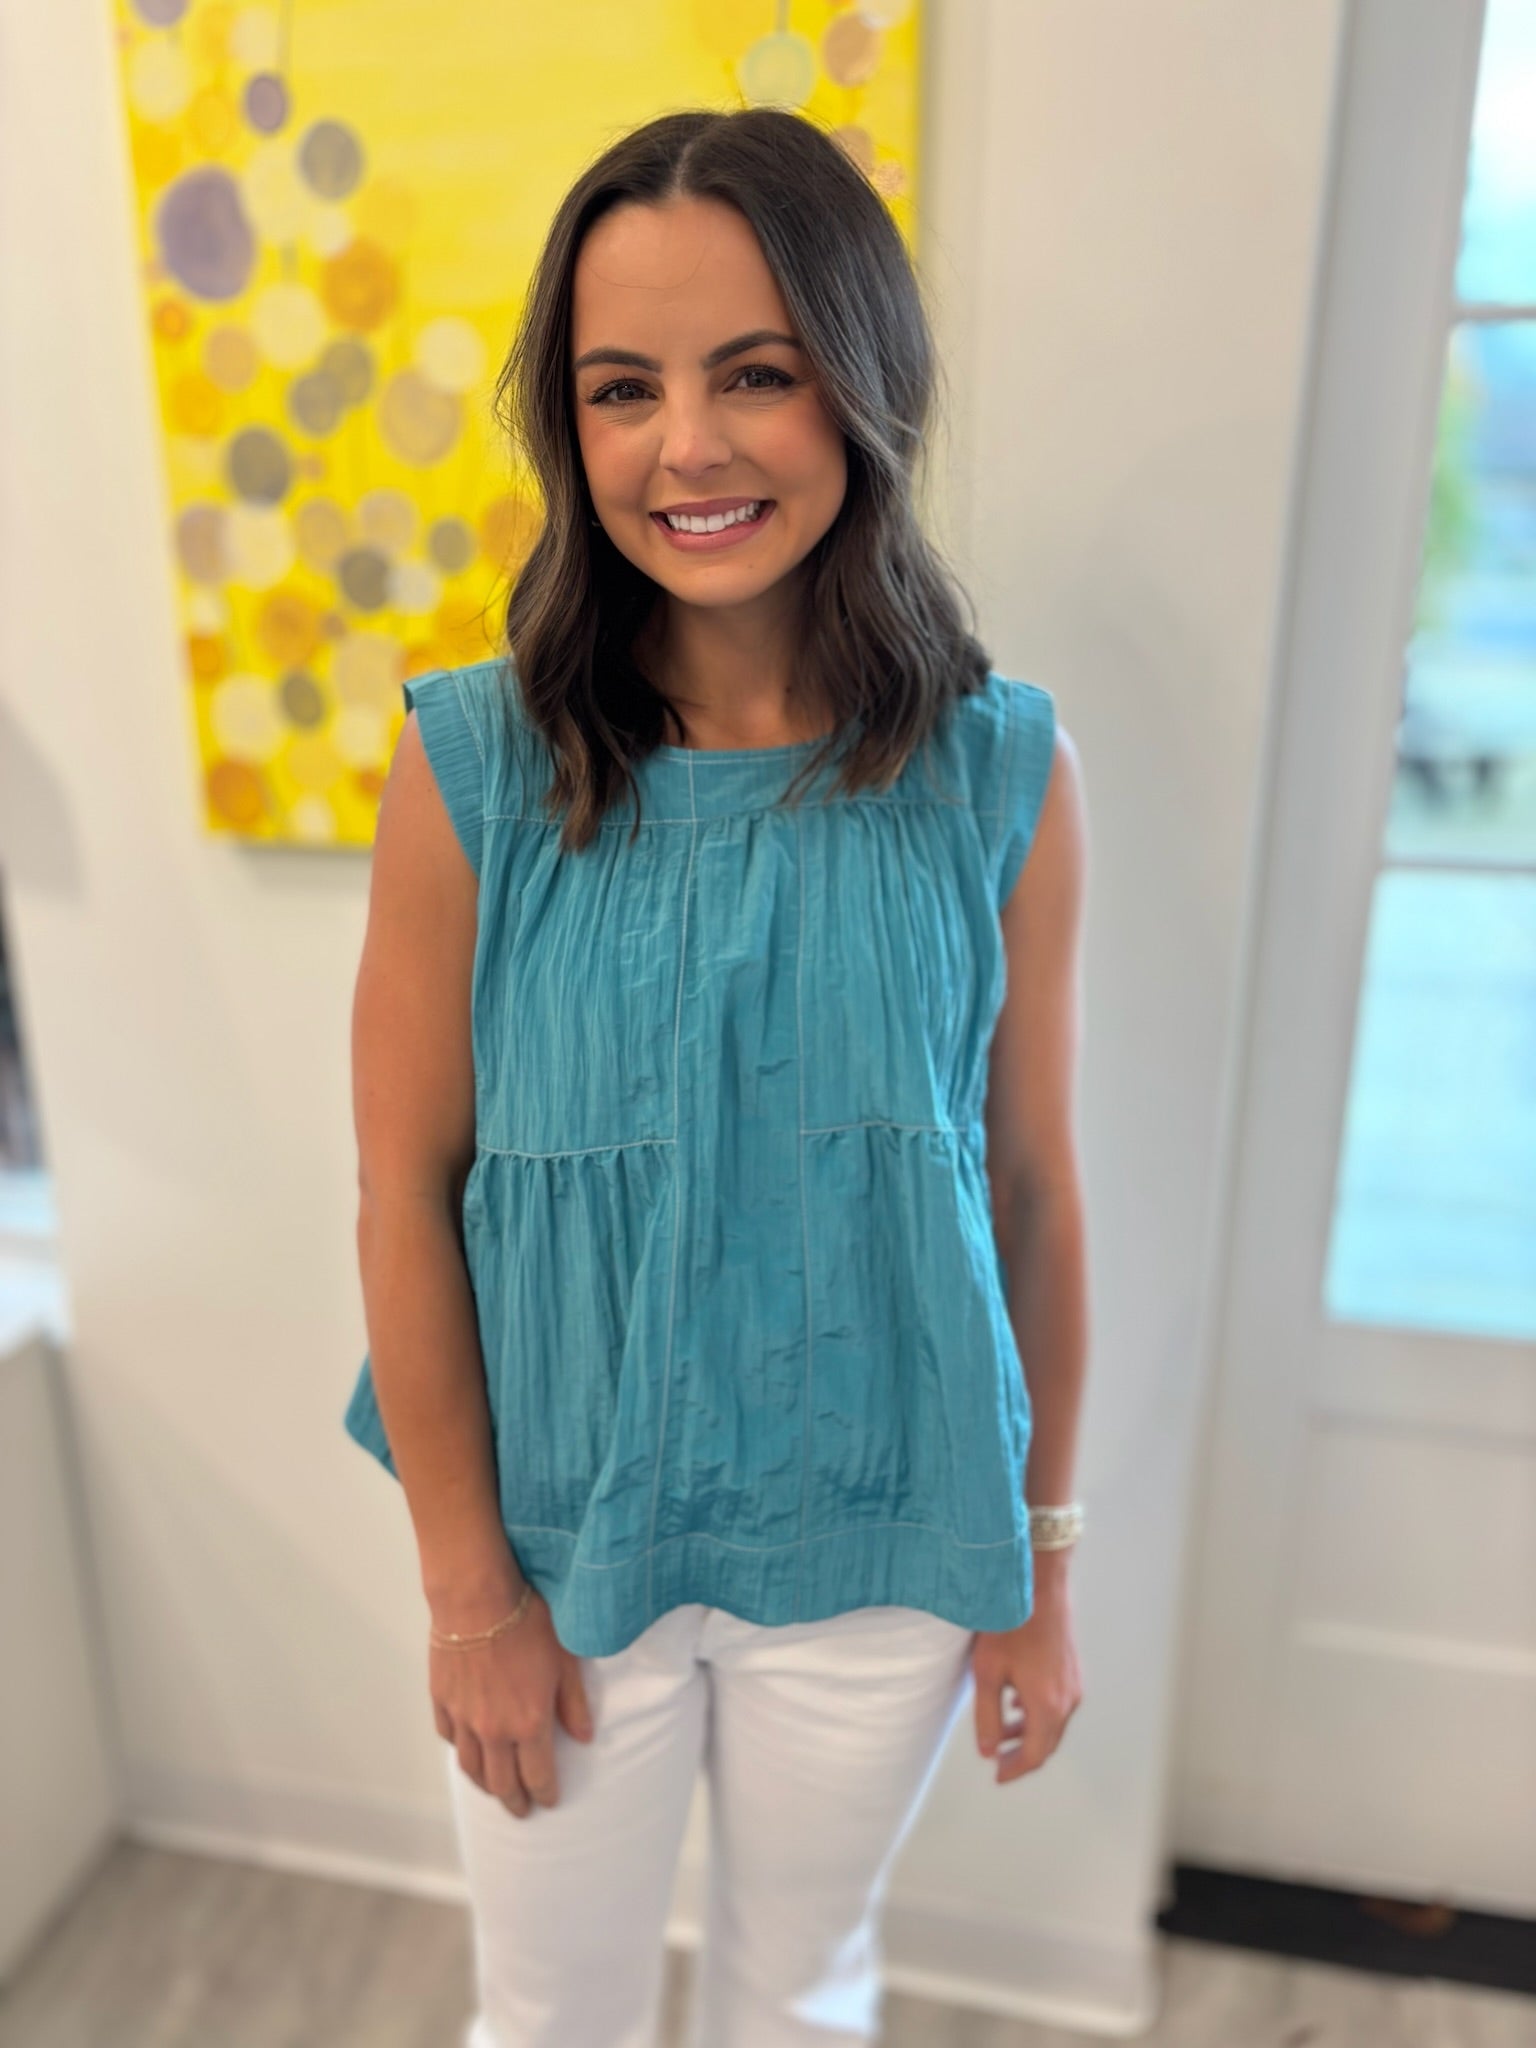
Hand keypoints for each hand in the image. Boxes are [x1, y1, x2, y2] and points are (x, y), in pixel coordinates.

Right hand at [429, 1580, 594, 1818]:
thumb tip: (584, 1737)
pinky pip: (449, 1737)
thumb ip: (574, 1703)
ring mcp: (464, 1718)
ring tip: (494, 1790)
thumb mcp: (565, 1660)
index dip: (545, 1793)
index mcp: (528, 1723)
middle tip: (522, 1810)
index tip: (549, 1802)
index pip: (538, 1775)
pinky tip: (466, 1749)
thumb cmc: (528, 1622)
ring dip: (485, 1784)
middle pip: (501, 1782)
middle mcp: (493, 1730)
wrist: (477, 1598)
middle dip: (514, 1801)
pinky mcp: (442, 1700)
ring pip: (471, 1767)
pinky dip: (460, 1749)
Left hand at [971, 1578, 1082, 1783]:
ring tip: (1004, 1732)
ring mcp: (1074, 1684)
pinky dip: (1039, 1713)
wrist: (1039, 1585)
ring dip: (1030, 1733)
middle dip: (1023, 1755)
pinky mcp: (1072, 1669)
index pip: (1035, 1755)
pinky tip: (1019, 1702)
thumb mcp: (987, 1673)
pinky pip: (1059, 1704)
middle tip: (999, 1761)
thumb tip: (989, 1751)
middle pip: (1048, 1742)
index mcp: (1047, 1706)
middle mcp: (1068, 1700)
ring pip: (1054, 1723)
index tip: (998, 1775)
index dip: (1015, 1770)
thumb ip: (987, 1717)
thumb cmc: (1009, 1625)